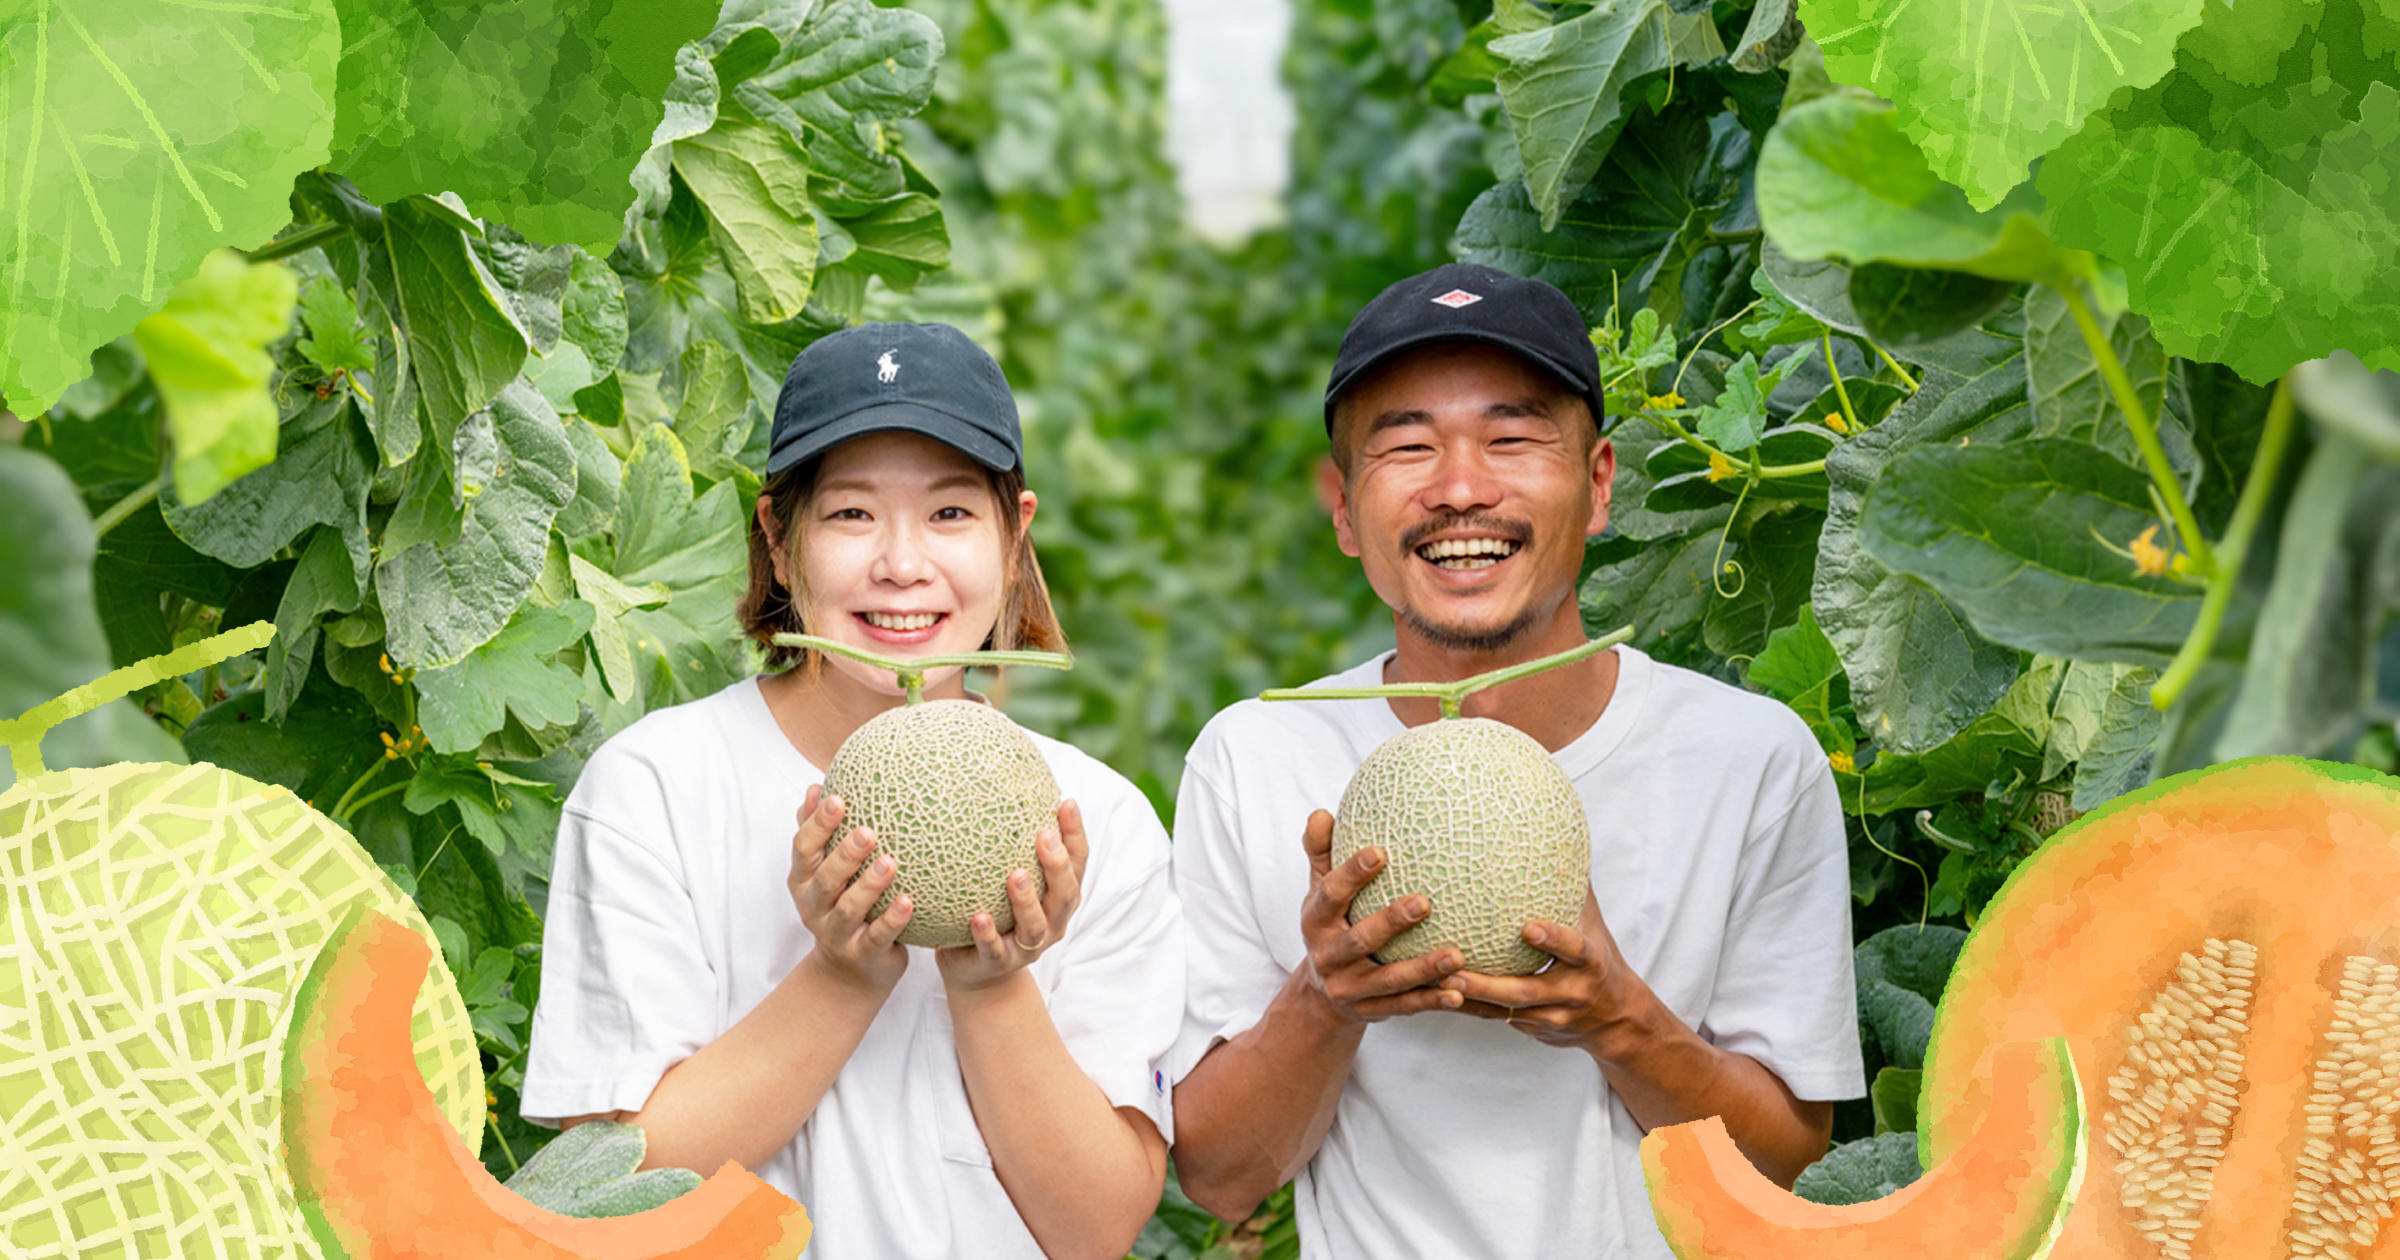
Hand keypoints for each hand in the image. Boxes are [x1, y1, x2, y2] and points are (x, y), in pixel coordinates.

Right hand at [788, 784, 912, 992]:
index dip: (817, 825)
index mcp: (803, 881)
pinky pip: (878, 936)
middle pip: (824, 879)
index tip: (838, 798)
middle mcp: (814, 907)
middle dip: (844, 854)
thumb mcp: (824, 872)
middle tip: (868, 831)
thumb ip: (819, 833)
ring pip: (850, 909)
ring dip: (869, 885)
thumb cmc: (841, 904)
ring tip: (890, 862)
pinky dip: (892, 920)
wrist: (849, 970)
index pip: (802, 849)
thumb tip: (816, 786)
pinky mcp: (862, 954)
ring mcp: (837, 934)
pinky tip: (909, 901)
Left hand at [936, 799, 1089, 992]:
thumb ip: (1011, 843)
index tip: (1065, 802)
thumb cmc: (995, 909)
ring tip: (1015, 876)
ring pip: (1035, 925)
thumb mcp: (1005, 875)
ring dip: (1026, 900)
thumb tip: (998, 783)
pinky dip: (988, 935)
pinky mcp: (1000, 964)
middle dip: (1058, 865)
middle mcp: (1052, 921)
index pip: (1077, 861)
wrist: (977, 969)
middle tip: (1044, 835)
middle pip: (1066, 894)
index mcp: (1060, 895)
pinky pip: (995, 950)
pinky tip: (977, 917)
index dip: (1075, 834)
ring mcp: (1028, 946)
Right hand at [1297, 809, 1464, 1024]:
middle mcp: (1329, 956)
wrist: (1321, 996)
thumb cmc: (1332, 926)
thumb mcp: (1320, 893)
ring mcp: (1350, 988)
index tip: (1378, 852)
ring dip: (1423, 968)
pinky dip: (1431, 1001)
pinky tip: (1459, 993)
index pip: (1330, 895)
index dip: (1351, 875)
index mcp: (1316, 920)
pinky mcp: (1371, 1011)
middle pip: (1360, 939)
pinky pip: (1405, 1006)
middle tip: (1424, 902)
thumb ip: (1321, 855)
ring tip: (1457, 955)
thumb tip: (1320, 813)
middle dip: (1390, 922)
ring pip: (1389, 979)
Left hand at [1438, 890, 1628, 1053]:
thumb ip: (1574, 890)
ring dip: (1474, 998)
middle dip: (1491, 984)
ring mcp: (1553, 1016)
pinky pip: (1499, 1019)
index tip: (1528, 927)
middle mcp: (1572, 992)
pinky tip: (1440, 995)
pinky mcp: (1535, 1029)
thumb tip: (1556, 841)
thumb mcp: (1593, 925)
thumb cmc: (1598, 958)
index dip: (1554, 939)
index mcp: (1589, 962)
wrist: (1616, 1018)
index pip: (1574, 949)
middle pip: (1528, 990)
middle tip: (1455, 968)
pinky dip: (1471, 1008)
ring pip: (1508, 1010)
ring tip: (1440, 982)